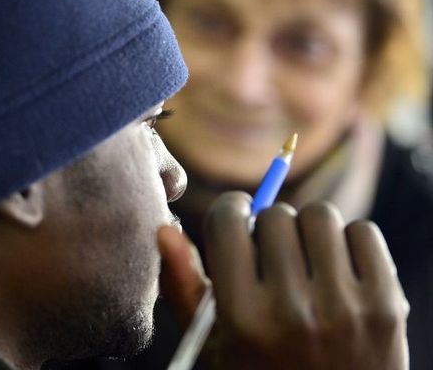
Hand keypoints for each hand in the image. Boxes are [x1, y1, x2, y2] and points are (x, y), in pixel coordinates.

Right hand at [158, 191, 408, 369]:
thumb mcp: (211, 342)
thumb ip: (184, 285)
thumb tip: (165, 230)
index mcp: (241, 317)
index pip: (229, 220)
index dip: (231, 210)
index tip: (237, 217)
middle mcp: (293, 310)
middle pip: (277, 215)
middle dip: (269, 227)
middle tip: (271, 254)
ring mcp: (345, 307)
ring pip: (320, 215)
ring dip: (307, 230)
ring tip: (304, 260)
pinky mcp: (387, 305)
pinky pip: (364, 231)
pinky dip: (348, 242)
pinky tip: (337, 270)